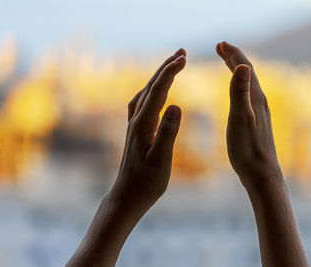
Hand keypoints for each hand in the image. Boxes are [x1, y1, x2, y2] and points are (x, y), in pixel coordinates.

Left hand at [67, 49, 185, 266]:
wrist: (127, 196)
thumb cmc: (146, 182)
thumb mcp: (161, 160)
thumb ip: (169, 133)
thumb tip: (178, 105)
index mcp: (143, 124)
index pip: (158, 91)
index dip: (170, 72)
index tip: (184, 58)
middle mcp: (136, 120)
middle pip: (150, 86)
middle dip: (166, 67)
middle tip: (182, 52)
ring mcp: (133, 125)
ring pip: (145, 93)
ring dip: (159, 77)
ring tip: (172, 65)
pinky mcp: (135, 131)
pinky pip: (142, 103)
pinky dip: (151, 90)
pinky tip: (155, 93)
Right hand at [216, 41, 282, 192]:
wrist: (261, 173)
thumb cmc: (247, 149)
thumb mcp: (239, 119)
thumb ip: (240, 92)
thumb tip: (241, 65)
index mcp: (255, 97)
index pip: (244, 68)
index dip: (233, 53)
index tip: (220, 43)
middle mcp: (260, 101)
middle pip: (247, 73)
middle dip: (234, 58)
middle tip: (220, 47)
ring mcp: (259, 111)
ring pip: (248, 83)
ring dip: (236, 70)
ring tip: (225, 62)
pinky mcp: (256, 121)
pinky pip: (247, 95)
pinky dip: (239, 86)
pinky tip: (236, 92)